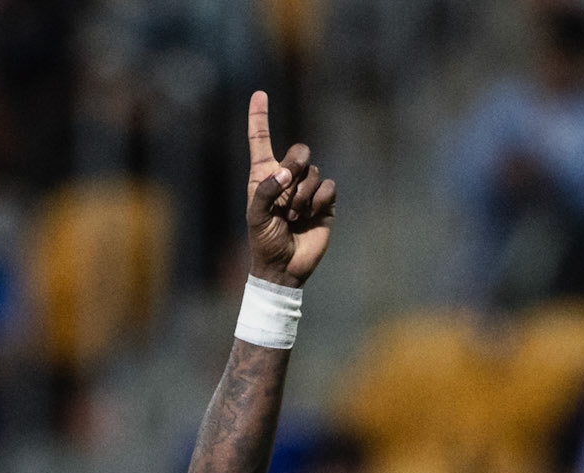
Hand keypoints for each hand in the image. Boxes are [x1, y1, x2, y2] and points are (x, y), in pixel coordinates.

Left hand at [245, 90, 336, 286]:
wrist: (283, 268)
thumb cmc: (264, 242)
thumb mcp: (255, 216)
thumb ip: (266, 190)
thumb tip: (286, 173)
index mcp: (264, 177)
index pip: (260, 141)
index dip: (259, 119)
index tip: (259, 94)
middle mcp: (286, 178)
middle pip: (299, 151)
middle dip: (295, 166)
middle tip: (285, 193)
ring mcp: (307, 189)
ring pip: (313, 172)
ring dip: (301, 196)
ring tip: (292, 217)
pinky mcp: (324, 201)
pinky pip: (327, 186)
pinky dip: (318, 201)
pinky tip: (309, 217)